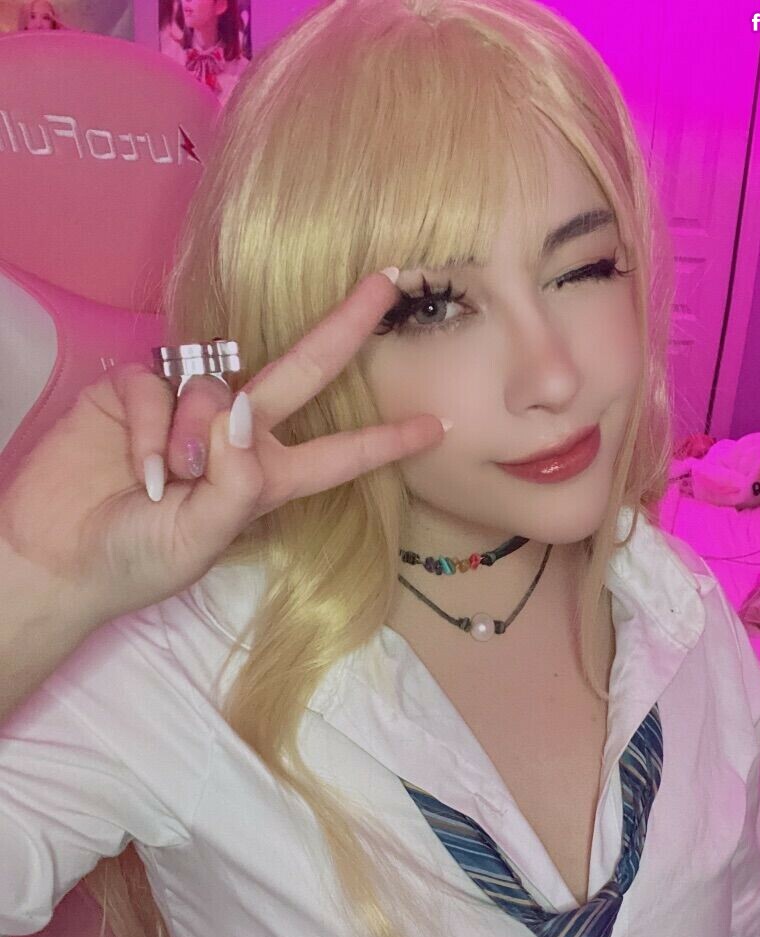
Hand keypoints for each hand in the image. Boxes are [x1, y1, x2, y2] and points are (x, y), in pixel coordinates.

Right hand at [0, 271, 444, 627]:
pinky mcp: (134, 390)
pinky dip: (146, 428)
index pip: (338, 454)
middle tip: (386, 283)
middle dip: (343, 329)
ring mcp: (186, 407)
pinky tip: (137, 466)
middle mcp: (236, 435)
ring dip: (194, 430)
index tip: (435, 427)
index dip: (384, 440)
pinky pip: (155, 386)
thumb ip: (236, 482)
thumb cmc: (138, 560)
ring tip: (167, 480)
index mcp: (267, 478)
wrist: (55, 554)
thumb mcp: (201, 538)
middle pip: (300, 371)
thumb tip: (245, 411)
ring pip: (214, 382)